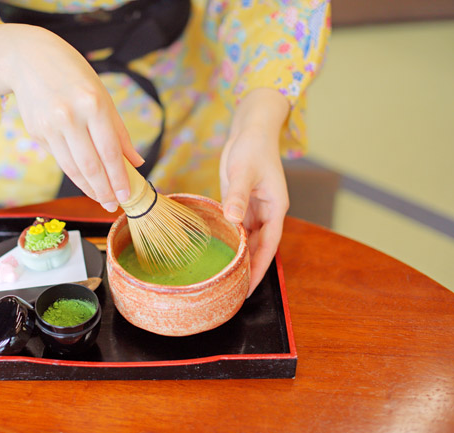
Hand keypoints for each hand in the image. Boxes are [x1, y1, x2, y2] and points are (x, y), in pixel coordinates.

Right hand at [0, 24, 143, 211]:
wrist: (30, 59)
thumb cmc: (74, 76)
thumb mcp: (102, 96)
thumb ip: (119, 132)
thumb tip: (137, 162)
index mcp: (92, 104)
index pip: (110, 151)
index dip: (119, 178)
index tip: (126, 196)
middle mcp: (69, 116)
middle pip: (90, 165)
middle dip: (104, 190)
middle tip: (113, 204)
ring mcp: (49, 126)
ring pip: (72, 168)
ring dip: (89, 188)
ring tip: (101, 199)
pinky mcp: (36, 133)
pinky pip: (59, 159)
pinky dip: (74, 173)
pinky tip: (85, 181)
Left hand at [220, 89, 289, 296]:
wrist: (249, 130)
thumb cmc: (252, 147)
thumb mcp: (244, 171)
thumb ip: (238, 195)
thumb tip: (233, 220)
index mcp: (275, 208)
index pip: (269, 246)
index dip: (259, 268)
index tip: (248, 289)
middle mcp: (267, 213)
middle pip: (259, 248)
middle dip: (249, 270)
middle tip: (232, 293)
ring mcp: (253, 209)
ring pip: (248, 240)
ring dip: (239, 258)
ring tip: (225, 280)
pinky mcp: (240, 204)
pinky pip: (236, 228)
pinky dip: (230, 242)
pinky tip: (219, 255)